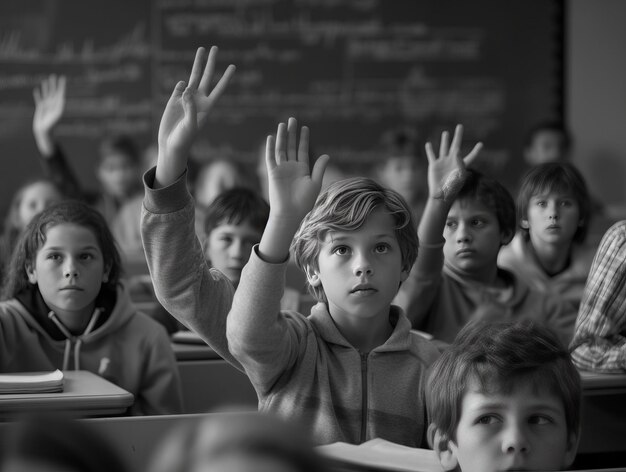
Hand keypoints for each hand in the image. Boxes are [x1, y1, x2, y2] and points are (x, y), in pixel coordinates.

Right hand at [32, 74, 65, 155]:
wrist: (44, 130)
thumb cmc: (52, 124)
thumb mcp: (57, 114)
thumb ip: (60, 106)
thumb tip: (63, 99)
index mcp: (58, 104)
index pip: (61, 93)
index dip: (62, 85)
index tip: (63, 78)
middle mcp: (53, 104)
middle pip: (53, 91)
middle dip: (54, 84)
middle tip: (53, 76)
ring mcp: (46, 106)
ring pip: (46, 94)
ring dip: (46, 87)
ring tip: (45, 80)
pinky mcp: (40, 108)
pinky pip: (38, 99)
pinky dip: (38, 94)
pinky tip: (37, 90)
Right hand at [155, 46, 235, 186]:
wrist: (170, 145)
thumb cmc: (184, 139)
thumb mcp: (190, 125)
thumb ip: (190, 107)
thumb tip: (186, 87)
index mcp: (207, 107)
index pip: (219, 89)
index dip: (226, 78)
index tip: (233, 66)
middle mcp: (198, 100)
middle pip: (207, 77)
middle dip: (211, 63)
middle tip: (215, 47)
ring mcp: (186, 98)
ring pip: (193, 76)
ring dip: (197, 63)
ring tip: (201, 49)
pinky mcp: (174, 99)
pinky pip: (179, 87)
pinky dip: (180, 85)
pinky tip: (180, 90)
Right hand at [265, 117, 328, 221]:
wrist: (290, 213)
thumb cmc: (303, 202)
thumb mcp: (314, 183)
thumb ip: (319, 168)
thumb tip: (326, 155)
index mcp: (302, 169)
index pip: (302, 150)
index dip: (303, 139)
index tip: (305, 128)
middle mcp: (291, 167)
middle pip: (291, 146)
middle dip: (292, 133)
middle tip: (293, 119)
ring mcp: (281, 169)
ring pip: (281, 149)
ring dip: (282, 137)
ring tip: (283, 124)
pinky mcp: (273, 173)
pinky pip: (271, 158)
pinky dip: (270, 148)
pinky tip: (271, 137)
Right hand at [424, 124, 481, 201]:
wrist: (441, 195)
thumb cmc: (452, 188)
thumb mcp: (459, 175)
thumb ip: (459, 162)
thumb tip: (457, 150)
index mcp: (461, 165)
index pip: (470, 156)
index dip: (476, 151)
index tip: (481, 144)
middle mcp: (452, 162)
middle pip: (456, 146)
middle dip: (458, 136)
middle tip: (460, 126)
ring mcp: (443, 163)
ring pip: (444, 148)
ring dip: (445, 140)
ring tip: (446, 132)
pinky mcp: (434, 165)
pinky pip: (431, 155)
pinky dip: (429, 149)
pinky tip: (428, 144)